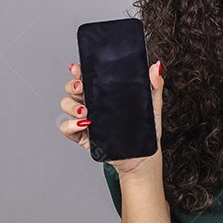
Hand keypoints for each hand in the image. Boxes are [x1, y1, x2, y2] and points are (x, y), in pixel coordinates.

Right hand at [58, 60, 165, 178]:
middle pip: (72, 89)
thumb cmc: (146, 129)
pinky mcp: (83, 136)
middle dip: (72, 85)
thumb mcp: (152, 104)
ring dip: (72, 106)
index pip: (87, 77)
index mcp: (104, 93)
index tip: (77, 68)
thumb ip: (154, 85)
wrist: (143, 155)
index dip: (78, 71)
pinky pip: (66, 127)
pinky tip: (84, 124)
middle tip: (81, 87)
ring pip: (67, 105)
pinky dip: (70, 124)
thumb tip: (156, 67)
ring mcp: (85, 119)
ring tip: (86, 111)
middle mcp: (92, 104)